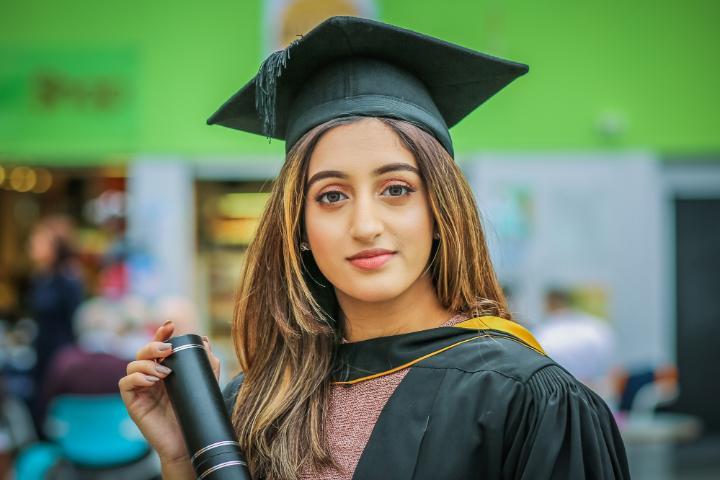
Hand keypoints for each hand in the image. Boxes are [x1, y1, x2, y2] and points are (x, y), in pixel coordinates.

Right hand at [118, 320, 220, 464]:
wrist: (189, 440)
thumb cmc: (195, 412)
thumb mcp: (204, 383)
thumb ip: (206, 362)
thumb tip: (204, 340)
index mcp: (167, 368)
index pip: (159, 346)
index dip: (161, 333)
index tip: (171, 325)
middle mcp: (151, 376)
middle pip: (143, 352)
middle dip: (153, 345)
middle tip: (168, 349)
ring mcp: (141, 388)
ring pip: (132, 365)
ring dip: (147, 363)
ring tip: (164, 373)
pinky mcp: (133, 402)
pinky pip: (125, 383)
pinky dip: (136, 378)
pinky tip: (152, 381)